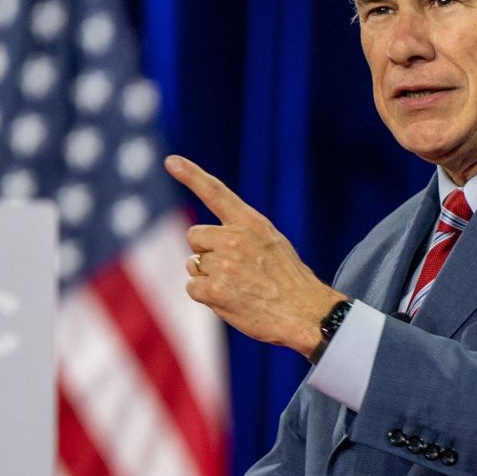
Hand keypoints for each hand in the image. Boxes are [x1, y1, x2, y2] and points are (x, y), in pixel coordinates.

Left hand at [165, 155, 345, 356]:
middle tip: (233, 269)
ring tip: (238, 287)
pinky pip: (193, 287)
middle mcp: (235, 238)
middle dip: (206, 251)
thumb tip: (206, 242)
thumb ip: (243, 236)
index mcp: (252, 223)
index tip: (171, 161)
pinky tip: (230, 300)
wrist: (305, 314)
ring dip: (208, 276)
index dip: (192, 175)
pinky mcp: (215, 290)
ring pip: (193, 264)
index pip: (217, 193)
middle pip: (195, 236)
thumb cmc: (290, 282)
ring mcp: (224, 264)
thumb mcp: (273, 245)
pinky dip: (206, 296)